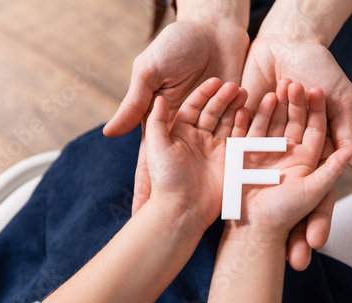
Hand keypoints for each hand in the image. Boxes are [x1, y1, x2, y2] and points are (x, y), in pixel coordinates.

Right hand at [103, 19, 248, 214]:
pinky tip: (241, 180)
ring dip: (211, 180)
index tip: (141, 221)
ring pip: (210, 161)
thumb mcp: (151, 71)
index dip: (145, 192)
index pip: (150, 165)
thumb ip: (136, 102)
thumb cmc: (176, 44)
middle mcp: (187, 130)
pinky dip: (238, 157)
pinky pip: (238, 139)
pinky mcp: (235, 116)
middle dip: (180, 199)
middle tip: (177, 228)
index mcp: (164, 122)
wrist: (213, 26)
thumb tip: (110, 134)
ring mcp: (212, 125)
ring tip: (214, 205)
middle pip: (183, 172)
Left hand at [144, 78, 248, 229]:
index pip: (193, 107)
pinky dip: (244, 125)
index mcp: (179, 133)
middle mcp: (198, 139)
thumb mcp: (156, 147)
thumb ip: (155, 121)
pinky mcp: (229, 162)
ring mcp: (215, 150)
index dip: (204, 93)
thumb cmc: (165, 179)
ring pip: (227, 122)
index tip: (215, 80)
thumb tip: (158, 99)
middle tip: (235, 86)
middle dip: (223, 98)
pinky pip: (238, 139)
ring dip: (235, 107)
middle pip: (212, 112)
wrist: (182, 211)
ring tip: (244, 93)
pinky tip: (248, 112)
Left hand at [242, 36, 351, 269]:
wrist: (286, 43)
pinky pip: (242, 158)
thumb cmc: (320, 68)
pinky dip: (238, 177)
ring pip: (263, 185)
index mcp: (317, 149)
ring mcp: (267, 145)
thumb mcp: (340, 100)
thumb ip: (348, 133)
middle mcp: (291, 152)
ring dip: (261, 211)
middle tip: (288, 259)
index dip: (319, 217)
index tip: (315, 245)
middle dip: (290, 226)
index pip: (321, 192)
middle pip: (290, 198)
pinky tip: (232, 202)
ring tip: (257, 239)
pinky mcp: (246, 132)